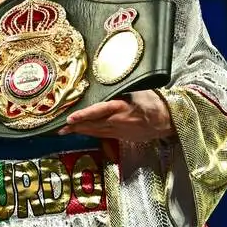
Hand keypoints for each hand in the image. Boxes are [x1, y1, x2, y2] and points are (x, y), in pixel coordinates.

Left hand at [58, 90, 174, 141]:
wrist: (167, 120)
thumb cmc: (153, 102)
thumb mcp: (137, 92)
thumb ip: (119, 93)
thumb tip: (104, 90)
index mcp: (121, 107)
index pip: (98, 111)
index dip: (83, 116)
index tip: (70, 118)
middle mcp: (118, 121)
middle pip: (92, 124)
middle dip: (75, 127)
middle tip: (59, 129)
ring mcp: (119, 130)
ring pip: (95, 131)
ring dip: (80, 131)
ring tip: (65, 131)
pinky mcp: (121, 136)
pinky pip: (102, 135)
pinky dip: (91, 133)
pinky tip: (83, 132)